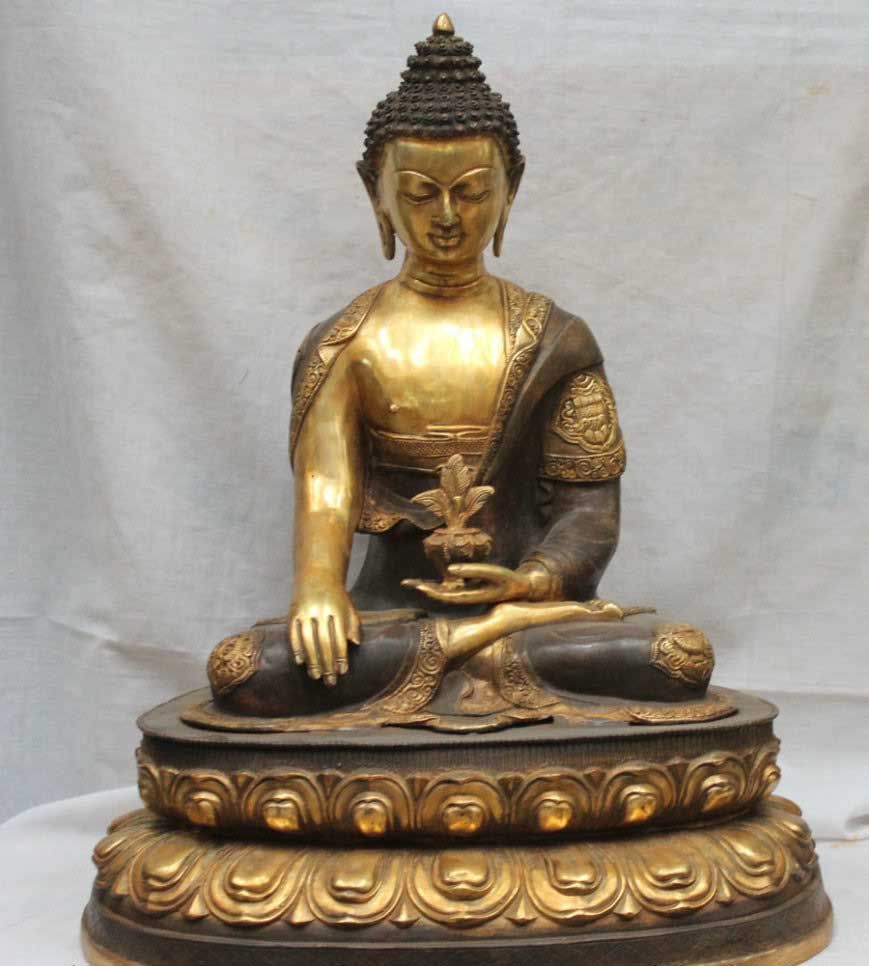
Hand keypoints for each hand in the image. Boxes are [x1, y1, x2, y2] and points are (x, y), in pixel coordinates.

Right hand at [288, 583, 360, 685]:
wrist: (317, 573)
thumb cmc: (337, 596)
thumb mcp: (349, 607)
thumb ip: (353, 625)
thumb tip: (355, 644)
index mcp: (337, 610)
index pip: (339, 638)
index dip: (341, 657)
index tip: (342, 672)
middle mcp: (320, 611)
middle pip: (323, 642)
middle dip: (327, 664)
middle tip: (330, 681)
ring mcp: (305, 611)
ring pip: (308, 640)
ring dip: (312, 660)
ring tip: (316, 676)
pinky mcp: (293, 612)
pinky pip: (293, 633)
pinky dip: (296, 648)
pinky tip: (300, 661)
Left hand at [403, 563, 536, 605]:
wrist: (520, 589)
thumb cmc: (507, 580)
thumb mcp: (493, 573)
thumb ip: (473, 571)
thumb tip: (450, 569)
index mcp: (469, 596)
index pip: (445, 595)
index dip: (430, 591)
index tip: (417, 586)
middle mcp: (465, 596)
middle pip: (440, 594)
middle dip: (424, 588)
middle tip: (406, 583)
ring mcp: (466, 592)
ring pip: (442, 591)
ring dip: (427, 586)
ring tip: (411, 582)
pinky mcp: (468, 588)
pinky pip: (449, 586)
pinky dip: (437, 583)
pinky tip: (427, 580)